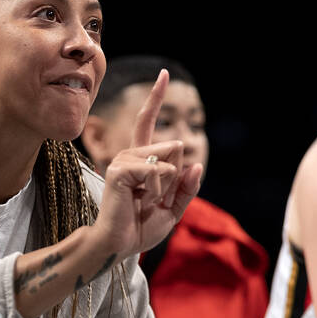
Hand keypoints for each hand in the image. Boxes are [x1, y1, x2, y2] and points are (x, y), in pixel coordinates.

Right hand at [91, 70, 202, 257]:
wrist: (120, 245)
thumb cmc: (141, 227)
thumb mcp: (173, 208)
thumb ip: (186, 187)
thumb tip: (196, 164)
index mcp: (142, 158)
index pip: (148, 121)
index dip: (156, 96)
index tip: (163, 73)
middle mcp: (130, 153)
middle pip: (174, 145)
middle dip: (176, 178)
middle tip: (153, 198)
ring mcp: (124, 159)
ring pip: (169, 161)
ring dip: (166, 187)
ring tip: (144, 201)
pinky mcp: (120, 170)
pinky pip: (158, 171)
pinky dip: (157, 190)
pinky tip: (140, 200)